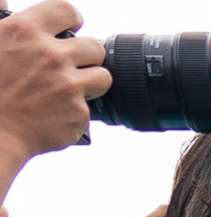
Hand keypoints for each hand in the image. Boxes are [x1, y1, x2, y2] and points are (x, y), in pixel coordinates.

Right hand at [0, 5, 110, 167]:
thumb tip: (2, 0)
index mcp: (25, 31)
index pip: (67, 11)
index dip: (72, 19)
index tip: (71, 28)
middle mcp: (52, 55)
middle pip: (95, 47)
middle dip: (86, 56)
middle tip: (71, 65)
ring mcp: (68, 85)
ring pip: (102, 77)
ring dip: (90, 83)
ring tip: (67, 89)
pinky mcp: (78, 114)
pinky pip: (88, 109)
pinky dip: (74, 112)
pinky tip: (54, 114)